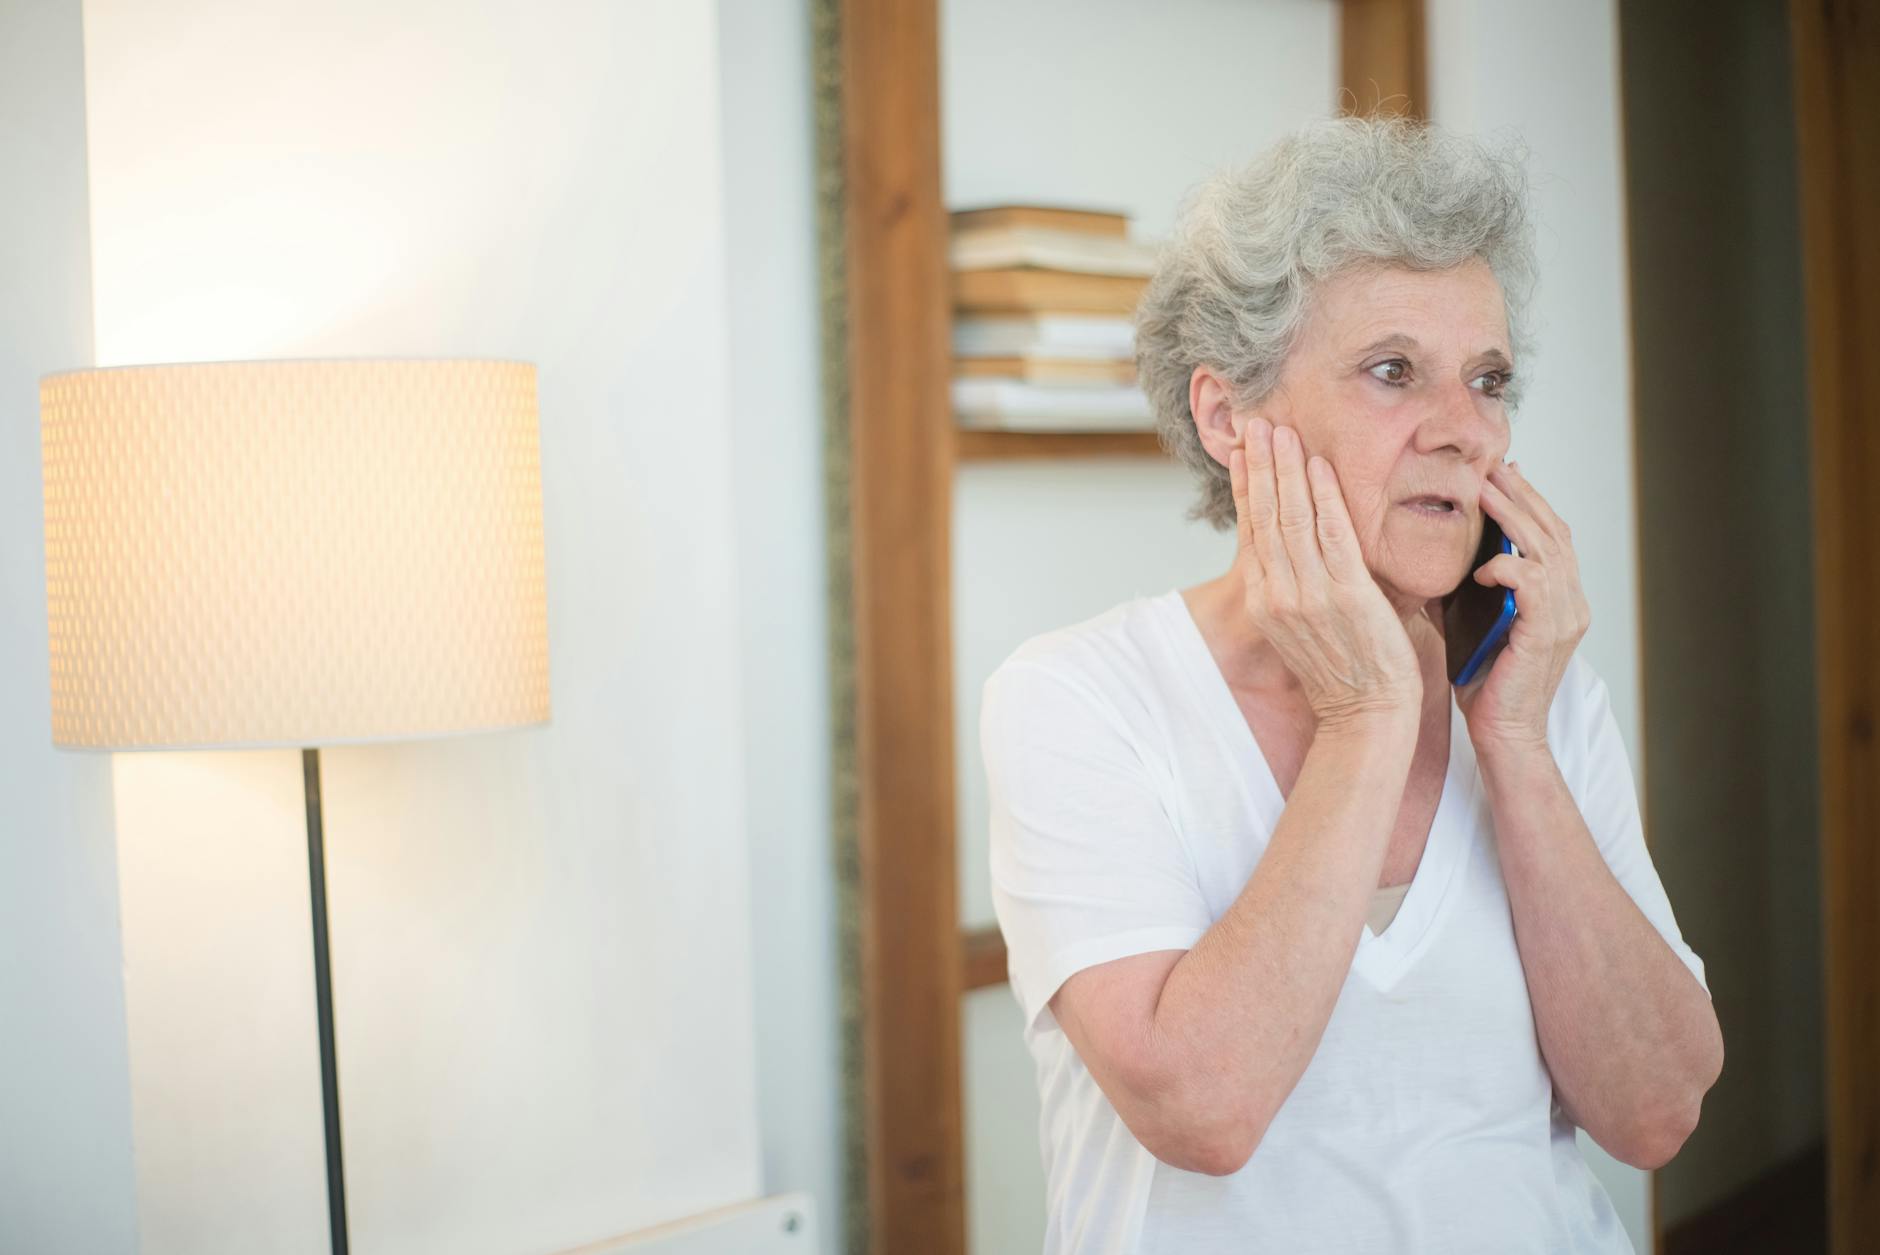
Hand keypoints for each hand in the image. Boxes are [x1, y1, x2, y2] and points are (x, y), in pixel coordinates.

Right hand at [1229, 417, 1422, 727]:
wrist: (1366, 714)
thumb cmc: (1343, 672)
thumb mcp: (1301, 627)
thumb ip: (1295, 585)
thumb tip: (1297, 546)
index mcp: (1266, 601)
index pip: (1250, 530)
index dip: (1245, 486)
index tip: (1241, 450)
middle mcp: (1280, 595)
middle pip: (1264, 516)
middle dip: (1259, 465)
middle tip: (1255, 423)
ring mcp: (1311, 595)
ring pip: (1291, 518)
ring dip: (1286, 469)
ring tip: (1281, 431)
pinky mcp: (1347, 596)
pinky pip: (1332, 536)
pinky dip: (1324, 498)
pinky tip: (1318, 467)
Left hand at [1453, 460, 1590, 751]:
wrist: (1503, 734)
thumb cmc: (1485, 685)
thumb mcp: (1468, 626)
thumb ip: (1456, 592)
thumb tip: (1421, 561)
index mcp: (1557, 597)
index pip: (1549, 535)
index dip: (1528, 501)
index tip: (1499, 473)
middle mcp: (1570, 602)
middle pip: (1553, 531)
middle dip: (1522, 495)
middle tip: (1492, 467)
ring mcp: (1565, 617)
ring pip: (1547, 549)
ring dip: (1514, 518)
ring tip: (1485, 492)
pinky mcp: (1547, 634)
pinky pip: (1533, 585)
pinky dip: (1508, 569)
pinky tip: (1482, 566)